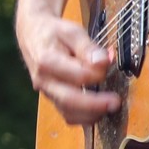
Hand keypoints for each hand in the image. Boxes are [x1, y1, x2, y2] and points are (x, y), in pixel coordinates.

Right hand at [18, 9, 121, 125]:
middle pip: (69, 101)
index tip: (108, 65)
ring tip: (110, 107)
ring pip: (68, 113)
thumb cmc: (54, 33)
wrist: (33, 35)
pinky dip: (85, 117)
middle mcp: (45, 81)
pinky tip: (100, 110)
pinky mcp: (53, 100)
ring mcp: (48, 93)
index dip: (96, 74)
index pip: (75, 75)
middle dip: (95, 105)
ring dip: (92, 114)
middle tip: (115, 102)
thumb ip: (87, 47)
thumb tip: (102, 62)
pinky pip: (68, 115)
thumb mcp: (71, 31)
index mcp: (47, 61)